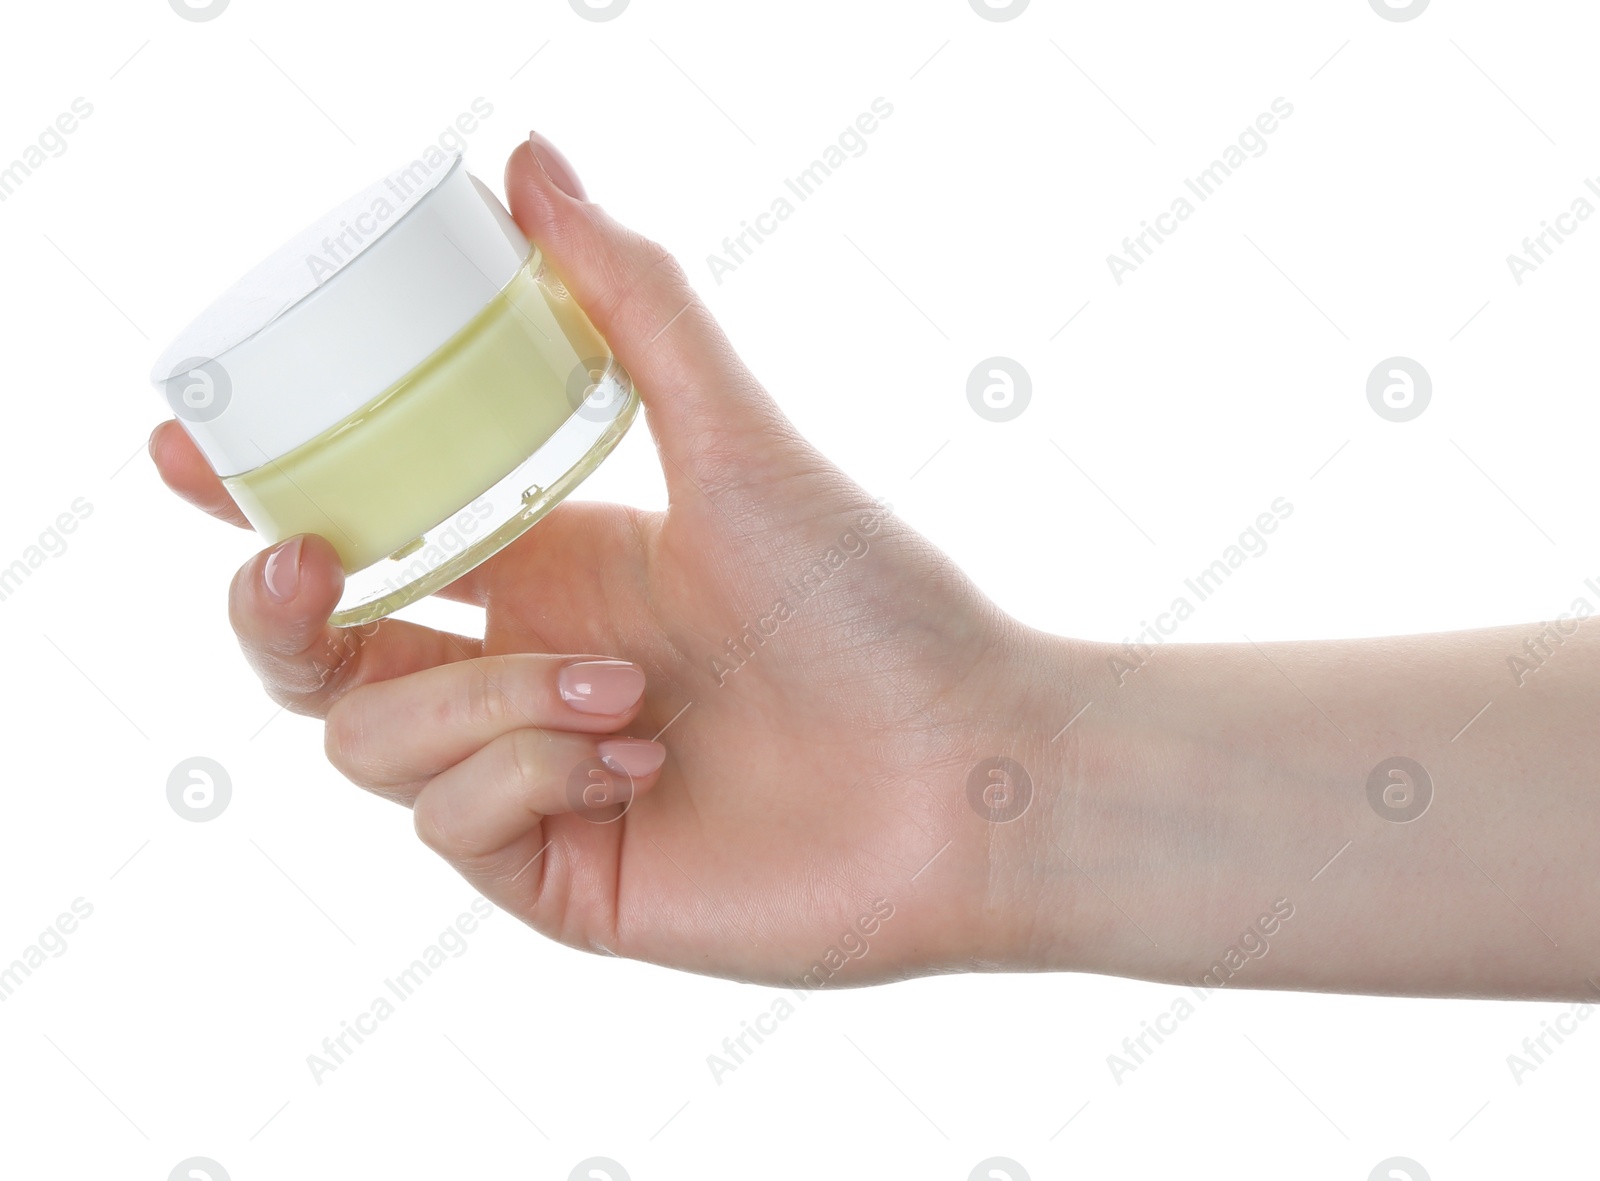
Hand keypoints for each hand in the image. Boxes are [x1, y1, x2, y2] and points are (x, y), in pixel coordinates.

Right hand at [149, 133, 1079, 985]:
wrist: (968, 775)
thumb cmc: (873, 604)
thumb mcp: (738, 441)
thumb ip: (630, 306)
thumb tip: (530, 161)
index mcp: (550, 571)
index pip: (365, 535)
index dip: (258, 497)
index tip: (189, 449)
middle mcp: (524, 674)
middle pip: (319, 659)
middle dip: (279, 612)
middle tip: (302, 563)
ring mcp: (532, 782)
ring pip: (373, 744)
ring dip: (488, 704)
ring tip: (630, 697)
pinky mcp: (554, 876)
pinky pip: (450, 827)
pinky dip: (532, 777)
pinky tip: (645, 766)